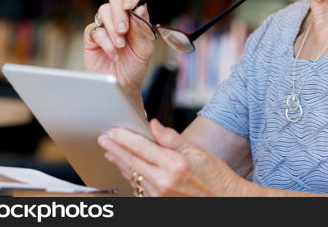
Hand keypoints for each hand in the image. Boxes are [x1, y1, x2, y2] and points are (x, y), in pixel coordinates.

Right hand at [84, 0, 154, 98]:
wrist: (123, 85)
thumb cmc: (135, 67)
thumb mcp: (145, 49)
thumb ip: (142, 28)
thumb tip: (140, 8)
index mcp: (136, 18)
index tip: (131, 6)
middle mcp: (120, 19)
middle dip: (119, 13)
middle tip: (124, 30)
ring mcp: (105, 26)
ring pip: (104, 11)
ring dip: (113, 29)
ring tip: (120, 46)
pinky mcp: (92, 37)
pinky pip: (95, 30)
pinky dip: (106, 42)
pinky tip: (113, 53)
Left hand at [98, 119, 247, 196]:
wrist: (223, 199)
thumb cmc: (214, 175)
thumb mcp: (197, 150)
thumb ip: (171, 138)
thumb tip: (154, 125)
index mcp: (174, 165)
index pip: (141, 147)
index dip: (124, 138)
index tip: (113, 130)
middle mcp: (163, 182)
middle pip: (131, 162)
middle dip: (115, 149)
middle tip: (104, 139)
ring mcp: (159, 195)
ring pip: (132, 175)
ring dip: (120, 162)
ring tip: (111, 151)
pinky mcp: (157, 203)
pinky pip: (139, 186)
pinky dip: (131, 174)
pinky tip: (127, 167)